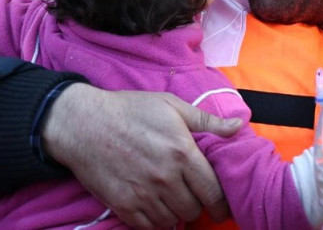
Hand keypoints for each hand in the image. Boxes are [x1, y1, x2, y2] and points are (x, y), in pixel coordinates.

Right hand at [42, 83, 242, 227]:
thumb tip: (238, 128)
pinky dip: (155, 221)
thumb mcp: (172, 106)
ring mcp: (143, 194)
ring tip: (173, 199)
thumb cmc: (130, 110)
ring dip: (177, 212)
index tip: (222, 204)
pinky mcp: (123, 205)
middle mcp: (165, 177)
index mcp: (182, 152)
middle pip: (195, 209)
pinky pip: (149, 227)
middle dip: (198, 205)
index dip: (221, 202)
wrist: (84, 123)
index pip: (213, 191)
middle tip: (194, 196)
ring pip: (173, 220)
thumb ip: (207, 121)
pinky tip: (155, 206)